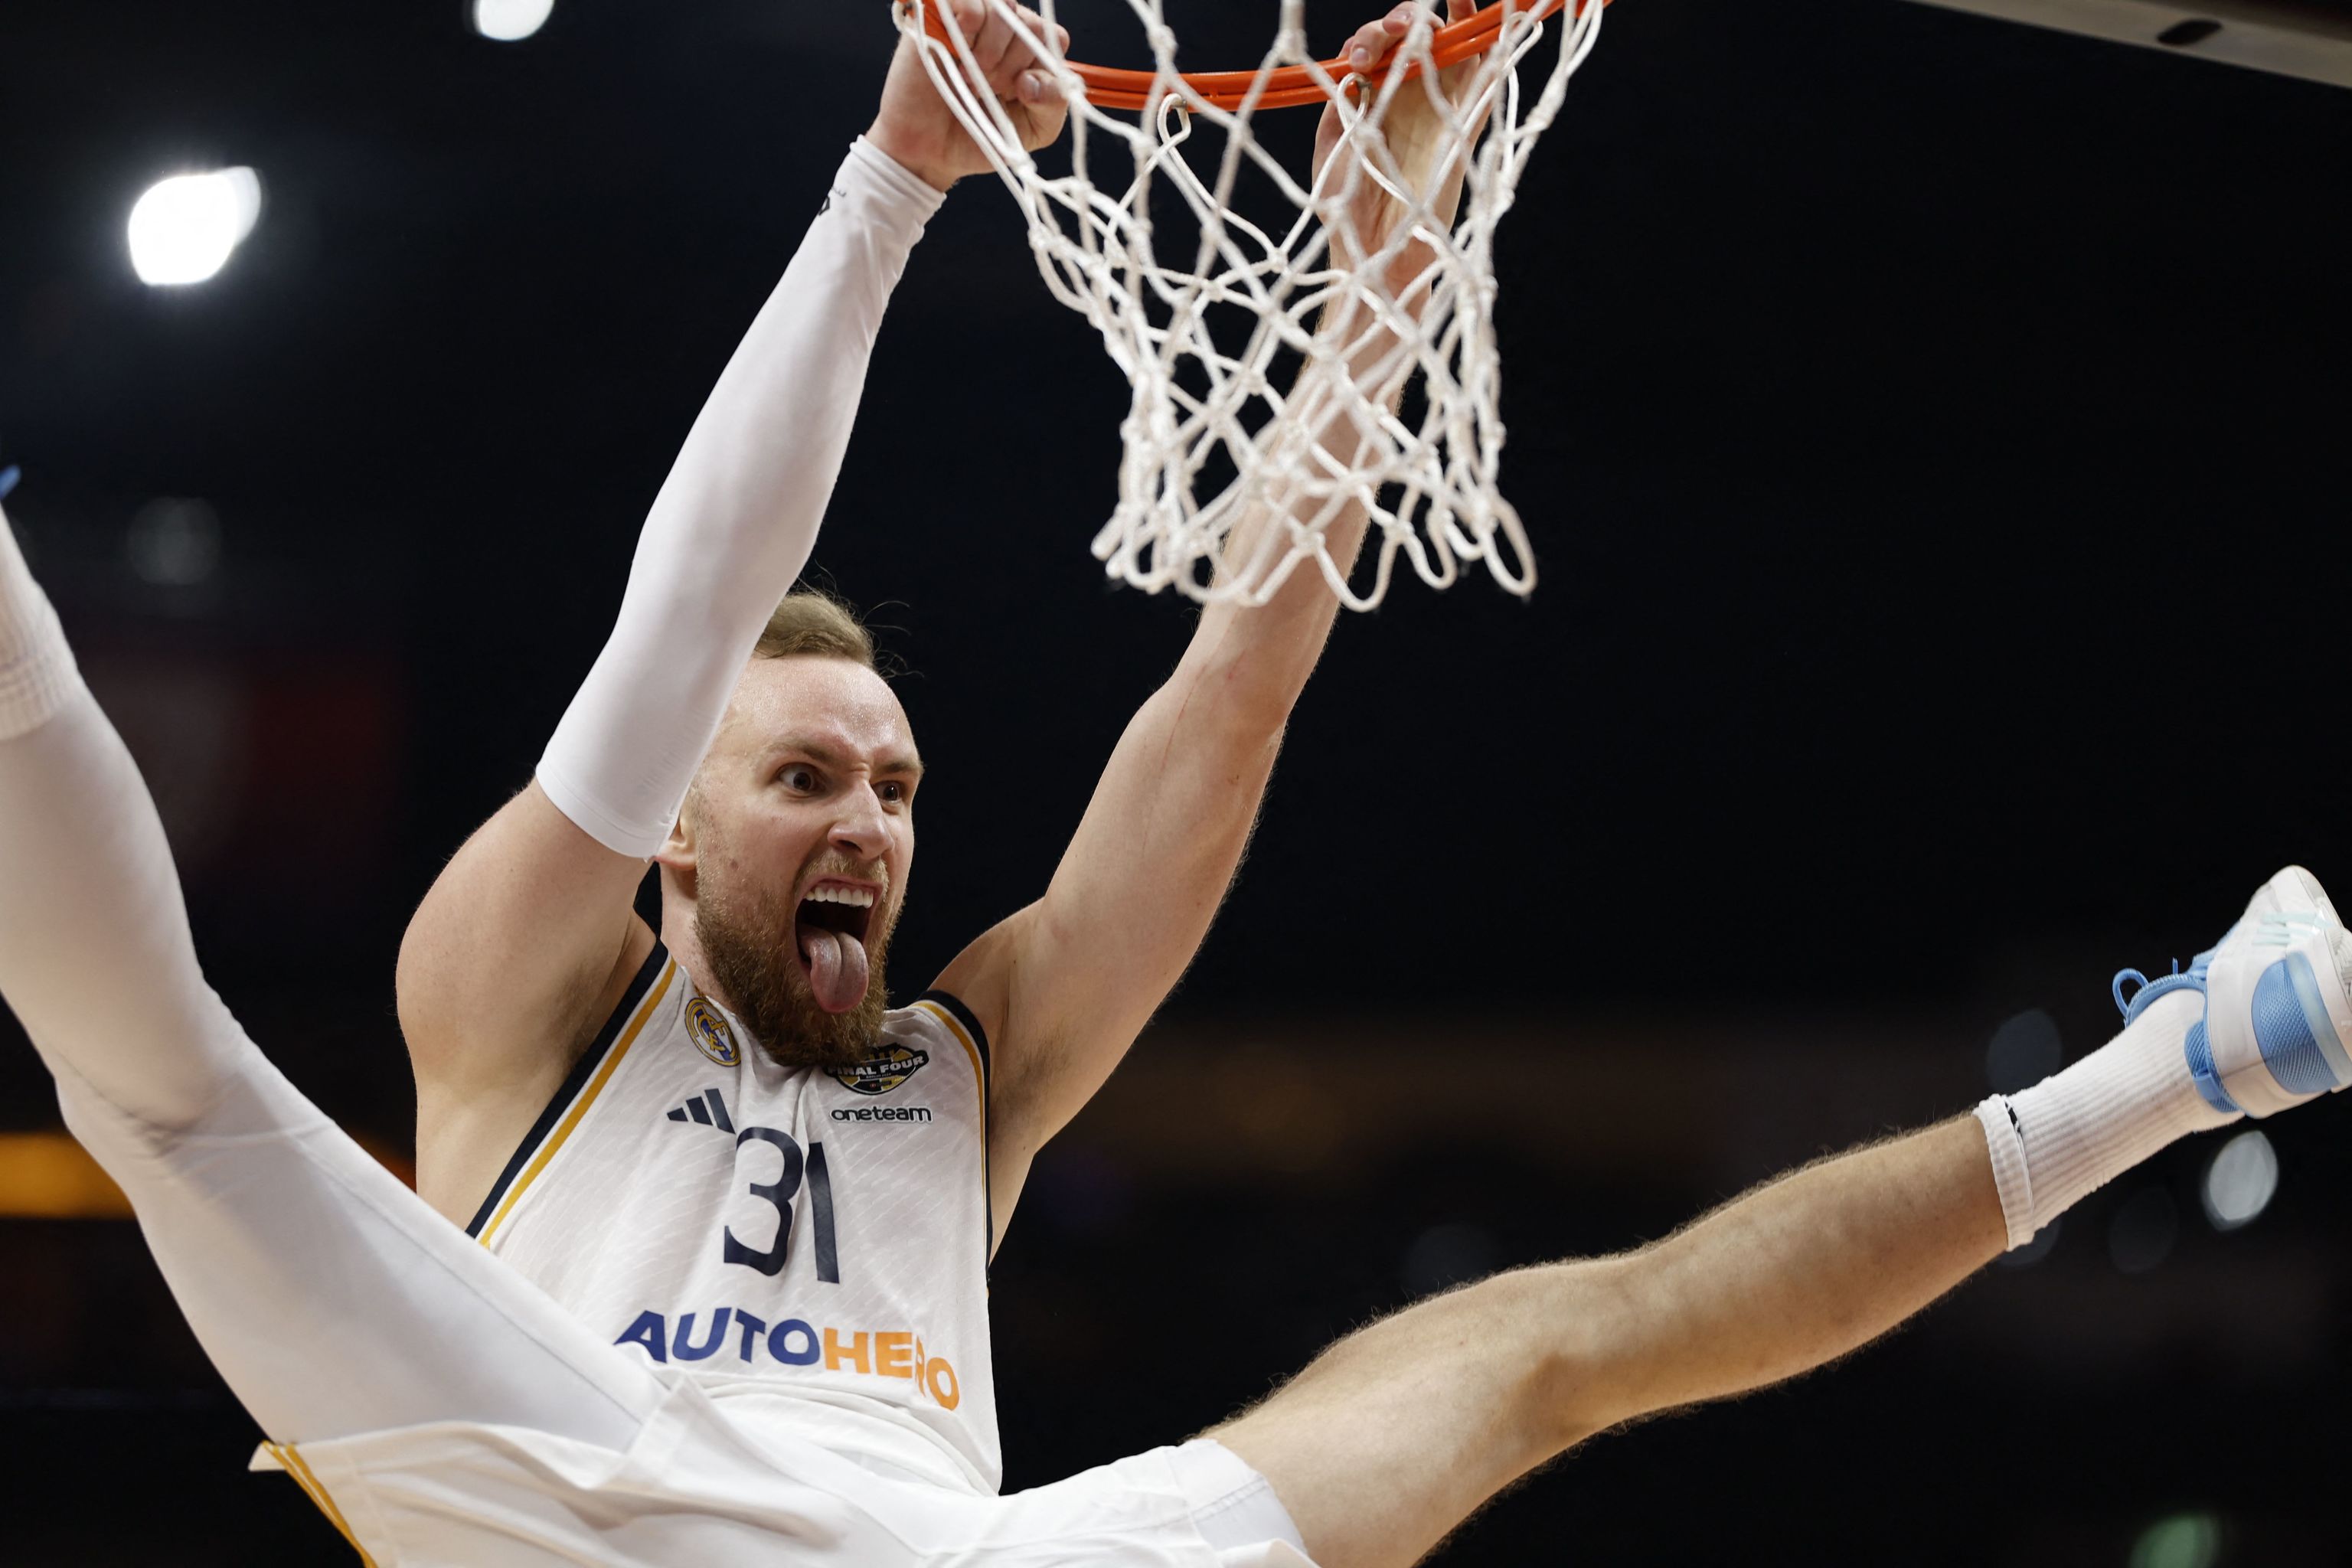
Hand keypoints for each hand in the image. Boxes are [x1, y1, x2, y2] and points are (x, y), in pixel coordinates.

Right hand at [867, 1, 1071, 192]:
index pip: (1053, 37)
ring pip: (1004, 6)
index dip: (1040, 65)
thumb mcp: (1032, 130)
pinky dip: (971, 23)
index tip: (1020, 94)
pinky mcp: (940, 16)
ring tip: (970, 79)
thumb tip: (1034, 80)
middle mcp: (1002, 31)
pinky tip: (959, 53)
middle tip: (989, 91)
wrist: (929, 152)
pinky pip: (970, 1)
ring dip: (992, 49)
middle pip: (1030, 23)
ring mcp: (971, 21)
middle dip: (1013, 64)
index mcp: (1027, 53)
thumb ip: (1052, 104)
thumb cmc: (980, 138)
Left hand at [1311, 0, 1490, 298]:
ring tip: (1424, 17)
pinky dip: (1495, 42)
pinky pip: (1489, 75)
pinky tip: (1489, 19)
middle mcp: (1410, 93)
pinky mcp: (1467, 123)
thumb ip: (1342, 103)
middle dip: (1401, 19)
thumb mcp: (1330, 143)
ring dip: (1445, 18)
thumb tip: (1355, 71)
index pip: (1381, 44)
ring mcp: (1441, 104)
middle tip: (1381, 41)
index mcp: (1375, 94)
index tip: (1356, 60)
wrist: (1374, 250)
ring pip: (1454, 41)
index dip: (1370, 37)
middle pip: (1418, 32)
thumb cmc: (1346, 204)